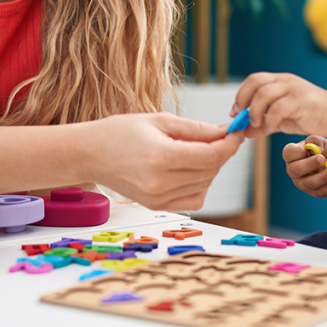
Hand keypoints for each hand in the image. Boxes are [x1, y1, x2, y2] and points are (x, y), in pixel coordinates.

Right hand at [90, 112, 244, 210]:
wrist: (90, 154)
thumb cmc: (120, 132)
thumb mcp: (159, 120)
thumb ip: (195, 129)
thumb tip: (224, 132)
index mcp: (161, 157)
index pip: (211, 156)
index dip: (229, 144)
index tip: (236, 132)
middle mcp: (160, 183)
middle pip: (210, 171)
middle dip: (221, 152)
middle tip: (220, 136)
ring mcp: (158, 199)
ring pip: (205, 186)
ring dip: (210, 168)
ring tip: (197, 150)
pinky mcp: (156, 206)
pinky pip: (193, 200)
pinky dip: (199, 185)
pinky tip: (190, 169)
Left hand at [231, 72, 326, 137]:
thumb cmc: (307, 115)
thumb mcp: (280, 120)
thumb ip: (262, 124)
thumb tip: (244, 132)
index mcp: (278, 81)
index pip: (253, 80)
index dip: (241, 95)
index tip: (235, 111)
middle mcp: (284, 81)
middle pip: (255, 81)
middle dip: (243, 99)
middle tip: (242, 116)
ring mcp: (293, 89)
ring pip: (264, 93)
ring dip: (255, 110)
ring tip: (257, 123)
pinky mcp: (300, 101)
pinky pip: (278, 107)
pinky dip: (270, 119)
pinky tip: (271, 128)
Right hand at [283, 136, 326, 197]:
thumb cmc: (322, 150)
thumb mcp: (320, 141)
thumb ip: (316, 141)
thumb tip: (317, 149)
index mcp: (292, 155)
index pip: (288, 153)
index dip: (297, 152)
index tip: (310, 149)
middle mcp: (293, 170)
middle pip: (295, 170)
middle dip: (309, 165)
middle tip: (323, 159)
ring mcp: (301, 183)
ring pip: (308, 183)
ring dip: (322, 177)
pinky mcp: (313, 192)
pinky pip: (319, 193)